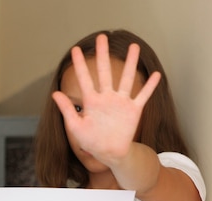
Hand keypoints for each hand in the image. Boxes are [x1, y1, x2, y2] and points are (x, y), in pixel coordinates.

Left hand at [52, 34, 161, 165]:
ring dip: (131, 63)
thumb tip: (55, 93)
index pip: (84, 79)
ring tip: (134, 47)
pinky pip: (143, 95)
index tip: (75, 50)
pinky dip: (149, 86)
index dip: (79, 64)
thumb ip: (67, 109)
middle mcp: (106, 98)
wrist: (109, 153)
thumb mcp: (76, 126)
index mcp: (91, 101)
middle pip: (104, 71)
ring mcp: (121, 102)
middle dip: (103, 55)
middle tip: (102, 37)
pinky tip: (156, 74)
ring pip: (126, 78)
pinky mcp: (133, 110)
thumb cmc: (91, 141)